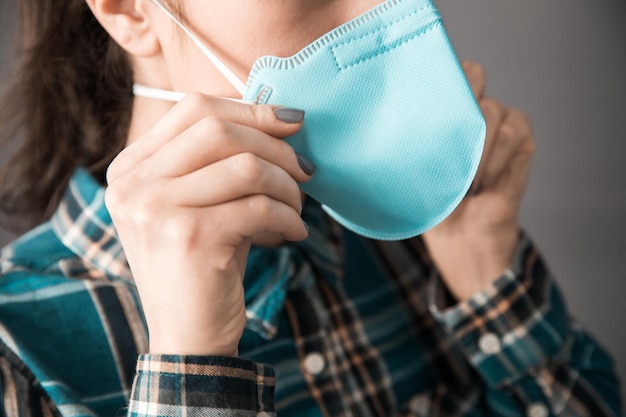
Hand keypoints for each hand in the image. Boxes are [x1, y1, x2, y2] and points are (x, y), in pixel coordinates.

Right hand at [105, 94, 311, 355]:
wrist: (188, 336)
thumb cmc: (202, 265)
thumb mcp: (200, 205)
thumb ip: (221, 160)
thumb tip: (281, 118)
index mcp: (130, 169)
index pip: (193, 109)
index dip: (250, 109)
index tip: (292, 122)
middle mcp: (133, 185)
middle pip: (218, 129)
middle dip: (275, 145)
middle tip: (305, 169)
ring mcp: (156, 210)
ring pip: (245, 166)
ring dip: (286, 185)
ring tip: (298, 207)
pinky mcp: (189, 237)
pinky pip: (258, 206)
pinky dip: (288, 216)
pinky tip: (295, 232)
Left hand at [422, 61, 535, 300]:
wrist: (458, 239)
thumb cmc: (428, 204)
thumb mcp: (405, 171)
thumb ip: (399, 144)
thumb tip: (365, 136)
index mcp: (441, 109)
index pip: (441, 70)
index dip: (433, 72)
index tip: (415, 95)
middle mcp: (472, 108)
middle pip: (473, 73)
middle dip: (457, 98)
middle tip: (441, 132)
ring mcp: (500, 122)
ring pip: (491, 109)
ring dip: (472, 146)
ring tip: (459, 180)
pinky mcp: (522, 142)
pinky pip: (512, 132)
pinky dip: (492, 158)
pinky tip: (479, 183)